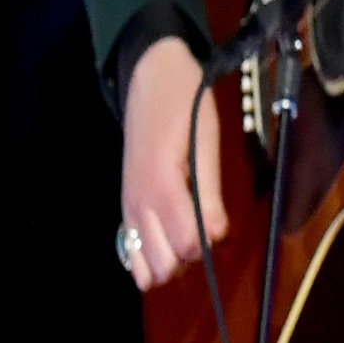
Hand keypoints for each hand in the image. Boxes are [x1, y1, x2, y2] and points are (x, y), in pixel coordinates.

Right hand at [120, 35, 225, 292]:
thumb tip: (217, 233)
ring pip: (145, 264)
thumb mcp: (205, 138)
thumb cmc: (185, 103)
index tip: (217, 220)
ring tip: (185, 231)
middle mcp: (139, 203)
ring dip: (170, 258)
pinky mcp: (125, 205)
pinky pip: (129, 251)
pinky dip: (149, 256)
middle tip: (201, 224)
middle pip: (164, 263)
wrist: (149, 78)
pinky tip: (165, 241)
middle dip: (189, 254)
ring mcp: (128, 206)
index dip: (208, 240)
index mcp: (161, 185)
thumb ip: (209, 189)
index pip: (186, 243)